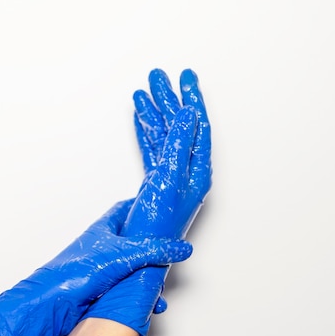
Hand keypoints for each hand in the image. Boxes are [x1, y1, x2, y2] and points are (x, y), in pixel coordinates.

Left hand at [0, 199, 191, 335]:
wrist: (54, 305)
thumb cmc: (76, 272)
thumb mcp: (123, 254)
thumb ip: (155, 249)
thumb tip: (180, 247)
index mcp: (106, 229)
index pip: (127, 209)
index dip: (145, 206)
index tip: (163, 207)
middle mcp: (106, 247)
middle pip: (136, 241)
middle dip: (155, 248)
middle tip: (171, 250)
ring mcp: (106, 269)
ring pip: (135, 268)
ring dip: (150, 277)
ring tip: (162, 283)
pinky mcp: (106, 291)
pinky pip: (130, 290)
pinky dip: (143, 297)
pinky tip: (151, 303)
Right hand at [84, 69, 211, 335]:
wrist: (137, 260)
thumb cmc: (155, 229)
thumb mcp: (169, 181)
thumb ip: (179, 145)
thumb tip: (189, 113)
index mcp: (196, 171)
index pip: (197, 126)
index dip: (191, 99)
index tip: (186, 77)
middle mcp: (186, 173)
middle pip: (180, 127)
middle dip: (169, 100)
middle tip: (161, 75)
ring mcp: (170, 178)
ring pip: (164, 136)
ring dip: (155, 112)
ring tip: (146, 89)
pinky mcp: (155, 184)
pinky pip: (152, 149)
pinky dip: (146, 131)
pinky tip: (141, 117)